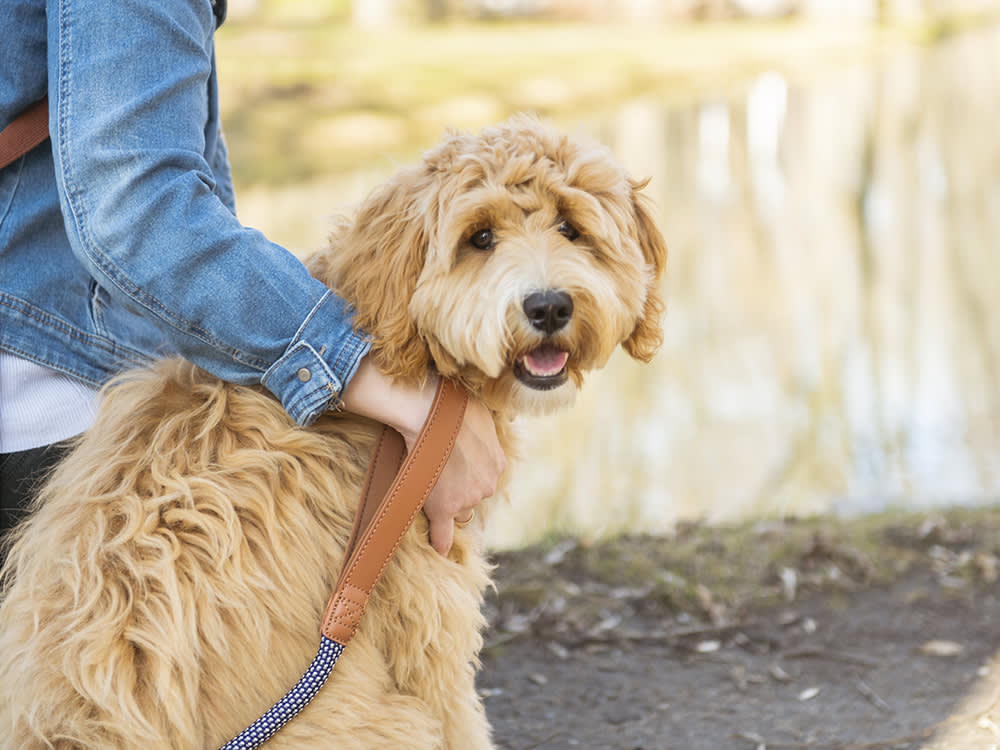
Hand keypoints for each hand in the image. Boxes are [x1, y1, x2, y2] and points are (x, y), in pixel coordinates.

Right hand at [340, 358, 505, 555]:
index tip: (457, 468)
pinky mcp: (444, 508)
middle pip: (472, 496)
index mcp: (498, 465)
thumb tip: (481, 429)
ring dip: (446, 499)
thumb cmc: (455, 408)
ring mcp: (466, 499)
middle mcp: (487, 486)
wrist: (432, 414)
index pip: (483, 479)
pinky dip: (441, 543)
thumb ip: (485, 433)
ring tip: (427, 474)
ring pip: (458, 508)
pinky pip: (443, 534)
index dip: (468, 473)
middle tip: (439, 468)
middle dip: (459, 487)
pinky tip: (439, 551)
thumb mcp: (484, 416)